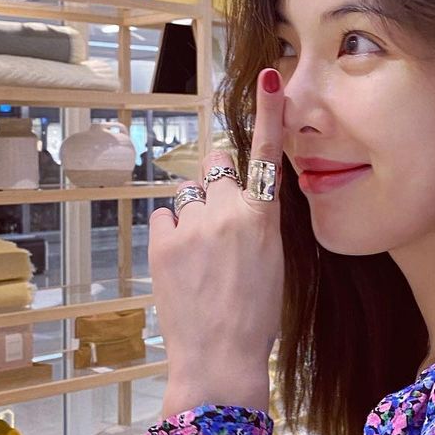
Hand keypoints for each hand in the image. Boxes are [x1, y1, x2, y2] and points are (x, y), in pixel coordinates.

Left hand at [151, 68, 284, 418]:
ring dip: (192, 211)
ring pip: (187, 193)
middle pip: (215, 165)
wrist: (218, 357)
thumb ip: (257, 220)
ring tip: (200, 254)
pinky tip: (182, 261)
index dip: (269, 113)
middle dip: (215, 180)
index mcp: (263, 217)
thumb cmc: (255, 316)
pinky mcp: (162, 240)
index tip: (268, 78)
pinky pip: (165, 215)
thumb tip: (243, 197)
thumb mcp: (273, 261)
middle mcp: (227, 211)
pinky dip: (171, 231)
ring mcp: (192, 225)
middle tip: (218, 220)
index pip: (267, 154)